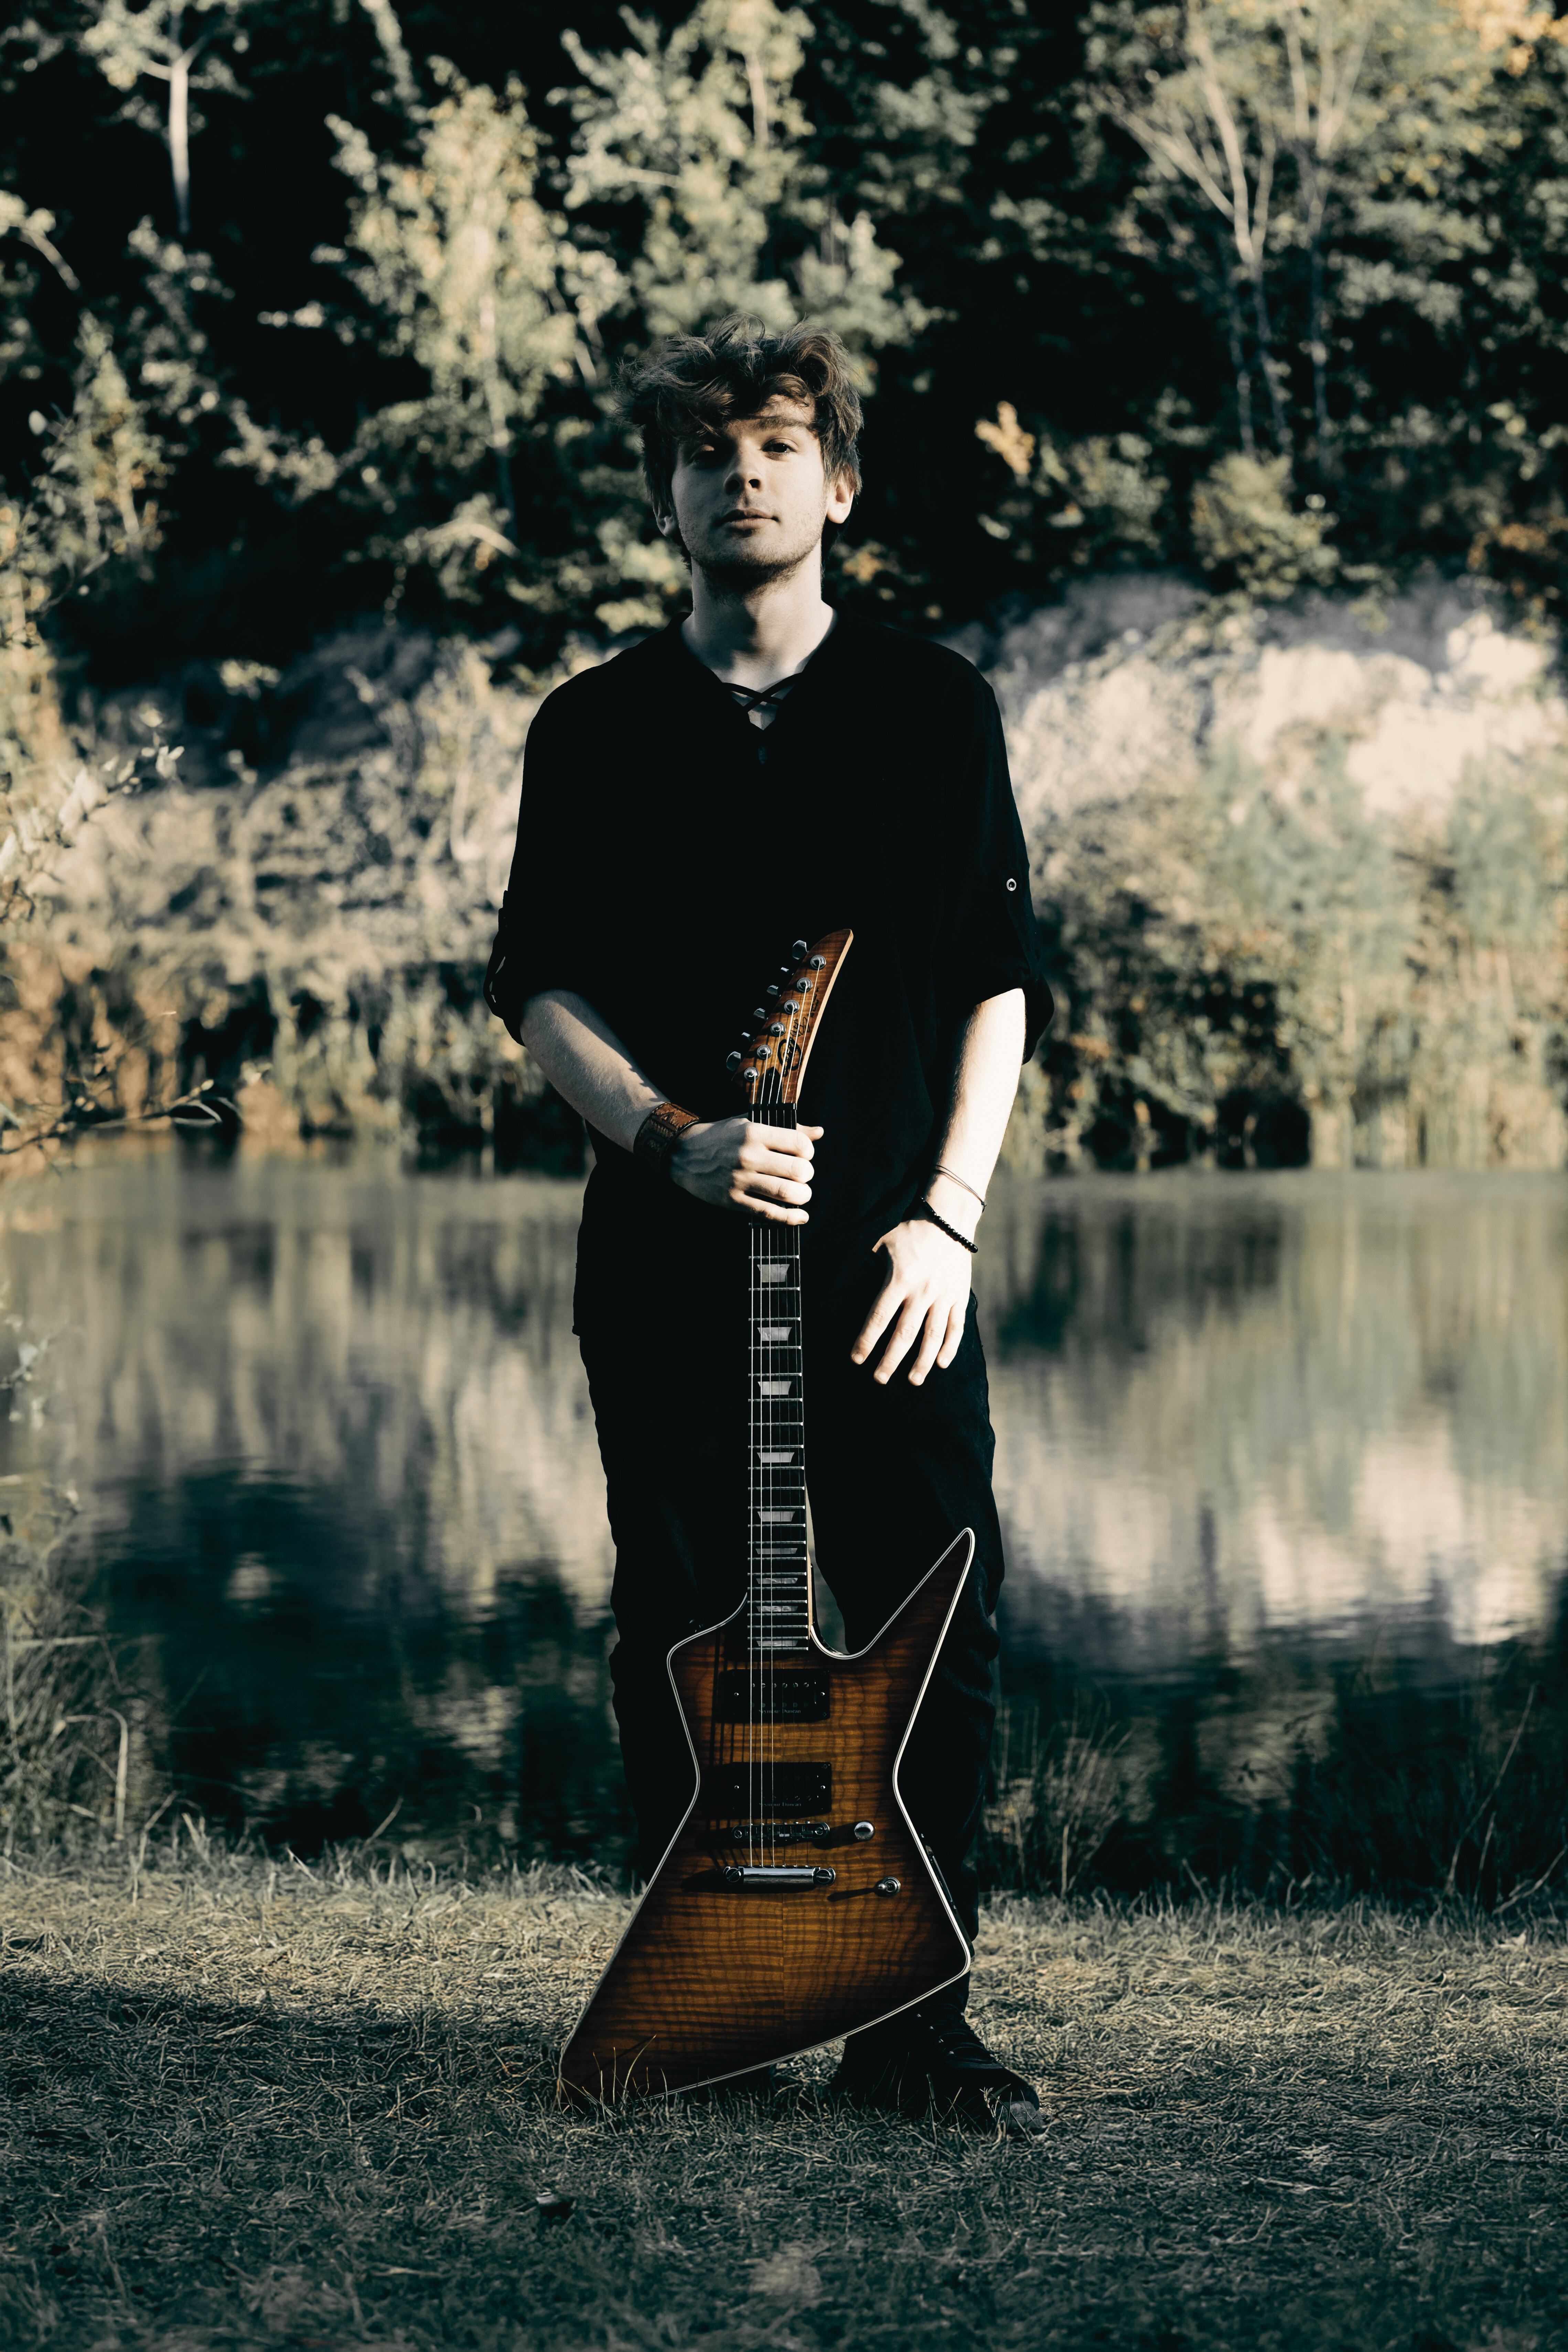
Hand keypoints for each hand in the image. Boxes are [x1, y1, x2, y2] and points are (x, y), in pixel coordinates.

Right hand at [669, 1118, 823, 1223]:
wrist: (684, 1154)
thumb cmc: (721, 1137)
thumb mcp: (750, 1123)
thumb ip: (786, 1129)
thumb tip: (819, 1133)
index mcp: (755, 1133)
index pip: (799, 1144)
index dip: (808, 1152)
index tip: (804, 1156)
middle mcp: (748, 1156)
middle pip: (797, 1170)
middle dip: (807, 1176)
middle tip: (802, 1177)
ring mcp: (740, 1180)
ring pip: (786, 1193)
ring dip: (802, 1196)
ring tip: (801, 1194)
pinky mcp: (733, 1200)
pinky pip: (768, 1213)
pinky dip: (789, 1218)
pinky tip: (800, 1216)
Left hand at [851, 1213, 972, 1385]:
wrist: (948, 1220)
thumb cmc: (910, 1233)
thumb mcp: (882, 1243)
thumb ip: (866, 1264)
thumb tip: (841, 1280)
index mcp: (899, 1279)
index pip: (879, 1317)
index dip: (866, 1340)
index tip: (856, 1359)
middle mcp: (922, 1291)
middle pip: (904, 1333)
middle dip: (891, 1359)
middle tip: (879, 1380)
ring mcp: (943, 1296)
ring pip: (932, 1336)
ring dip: (922, 1361)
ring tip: (913, 1381)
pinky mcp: (960, 1297)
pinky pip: (956, 1327)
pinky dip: (950, 1347)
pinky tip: (941, 1364)